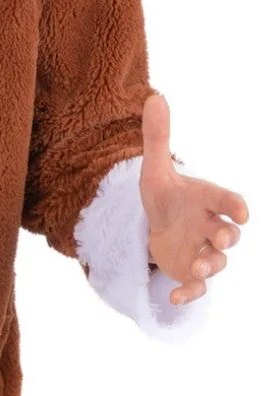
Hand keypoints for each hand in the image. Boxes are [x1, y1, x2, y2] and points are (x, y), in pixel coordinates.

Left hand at [139, 92, 248, 303]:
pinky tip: (173, 298)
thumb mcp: (155, 170)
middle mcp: (211, 227)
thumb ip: (157, 138)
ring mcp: (203, 252)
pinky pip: (197, 287)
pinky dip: (189, 293)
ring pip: (217, 262)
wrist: (157, 227)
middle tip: (223, 240)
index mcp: (207, 200)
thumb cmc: (165, 197)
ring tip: (198, 267)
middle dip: (227, 237)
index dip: (234, 206)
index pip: (226, 201)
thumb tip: (154, 96)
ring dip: (211, 265)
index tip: (240, 211)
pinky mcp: (190, 273)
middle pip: (227, 234)